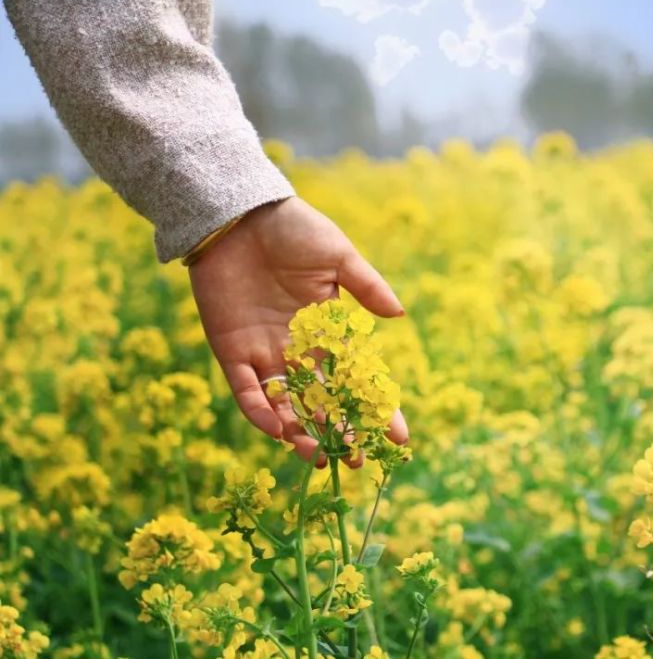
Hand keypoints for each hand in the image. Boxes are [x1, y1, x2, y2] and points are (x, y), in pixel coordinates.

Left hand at [187, 196, 408, 465]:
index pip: (357, 378)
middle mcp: (297, 347)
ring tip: (317, 456)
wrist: (238, 213)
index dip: (378, 408)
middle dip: (340, 432)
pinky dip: (258, 410)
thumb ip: (366, 286)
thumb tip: (399, 314)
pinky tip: (276, 430)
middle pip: (322, 401)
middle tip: (355, 461)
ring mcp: (263, 351)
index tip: (399, 437)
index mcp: (327, 329)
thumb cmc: (293, 228)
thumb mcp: (338, 255)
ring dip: (299, 432)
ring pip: (285, 404)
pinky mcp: (230, 349)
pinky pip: (244, 389)